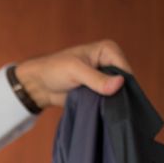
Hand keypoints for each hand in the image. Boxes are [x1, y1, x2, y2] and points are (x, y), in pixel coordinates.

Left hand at [15, 40, 131, 108]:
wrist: (38, 84)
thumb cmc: (53, 70)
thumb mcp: (75, 71)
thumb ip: (97, 79)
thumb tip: (119, 84)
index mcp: (107, 50)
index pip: (125, 69)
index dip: (123, 84)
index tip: (115, 98)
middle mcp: (109, 62)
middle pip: (123, 82)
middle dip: (117, 94)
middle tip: (108, 106)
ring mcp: (104, 78)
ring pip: (116, 92)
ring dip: (110, 101)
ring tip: (103, 110)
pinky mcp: (97, 90)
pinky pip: (107, 100)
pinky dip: (104, 105)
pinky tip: (101, 112)